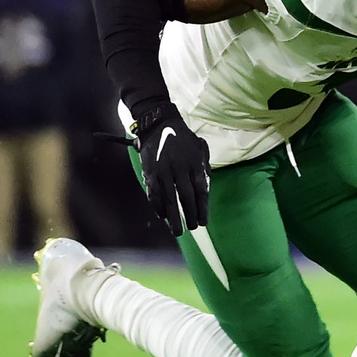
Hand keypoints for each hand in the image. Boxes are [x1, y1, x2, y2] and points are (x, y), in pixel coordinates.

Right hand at [133, 102, 210, 234]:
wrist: (160, 125)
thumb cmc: (183, 139)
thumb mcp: (200, 149)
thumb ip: (203, 168)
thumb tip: (205, 188)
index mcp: (194, 164)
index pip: (201, 191)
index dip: (203, 208)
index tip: (204, 221)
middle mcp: (180, 169)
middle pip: (186, 198)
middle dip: (190, 215)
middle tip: (193, 228)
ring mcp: (164, 172)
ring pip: (169, 200)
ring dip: (174, 217)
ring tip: (177, 231)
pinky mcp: (150, 173)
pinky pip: (154, 194)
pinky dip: (158, 207)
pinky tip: (162, 216)